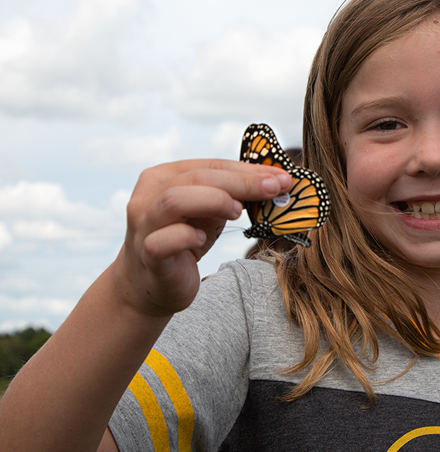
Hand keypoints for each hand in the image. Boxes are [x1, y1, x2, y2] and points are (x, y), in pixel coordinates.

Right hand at [111, 158, 291, 317]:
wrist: (150, 285)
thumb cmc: (182, 242)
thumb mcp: (207, 214)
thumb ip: (229, 196)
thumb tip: (275, 183)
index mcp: (163, 177)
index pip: (210, 165)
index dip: (248, 170)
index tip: (282, 178)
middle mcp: (148, 196)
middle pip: (196, 177)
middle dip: (241, 182)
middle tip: (273, 189)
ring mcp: (145, 225)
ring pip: (174, 200)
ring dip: (213, 200)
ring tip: (237, 211)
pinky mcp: (147, 253)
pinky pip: (163, 240)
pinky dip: (186, 235)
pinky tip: (202, 239)